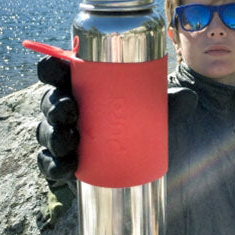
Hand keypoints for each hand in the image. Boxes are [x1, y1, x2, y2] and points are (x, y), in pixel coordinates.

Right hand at [34, 56, 197, 226]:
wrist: (147, 162)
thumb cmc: (146, 124)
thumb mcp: (160, 110)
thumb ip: (173, 102)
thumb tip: (188, 97)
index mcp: (84, 87)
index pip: (59, 72)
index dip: (51, 67)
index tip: (57, 70)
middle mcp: (69, 108)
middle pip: (50, 101)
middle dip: (54, 105)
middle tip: (70, 111)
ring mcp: (64, 137)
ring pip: (46, 132)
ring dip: (52, 135)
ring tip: (70, 141)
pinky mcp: (65, 163)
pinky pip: (49, 164)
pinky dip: (52, 166)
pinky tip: (65, 167)